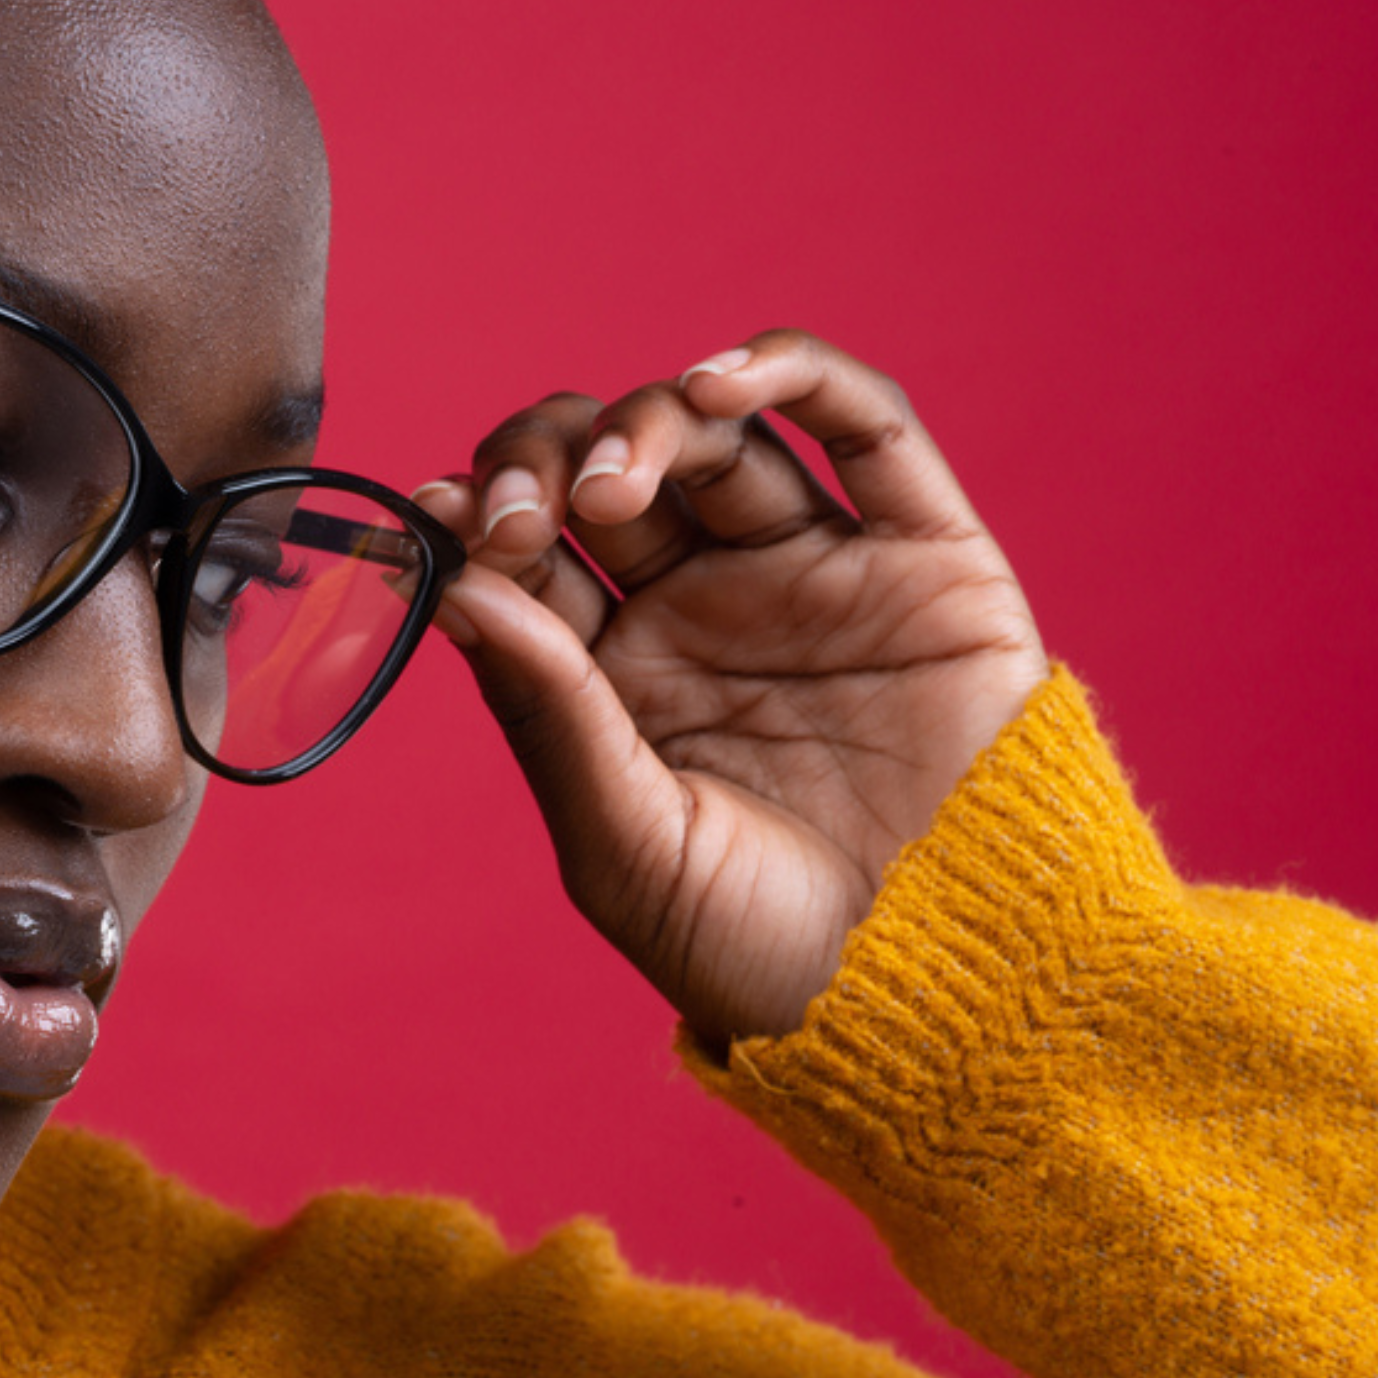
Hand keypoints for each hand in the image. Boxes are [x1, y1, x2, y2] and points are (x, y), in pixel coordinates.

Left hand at [419, 331, 1047, 1047]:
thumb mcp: (626, 846)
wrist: (941, 1006)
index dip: (480, 514)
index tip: (436, 514)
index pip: (533, 554)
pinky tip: (719, 381)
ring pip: (716, 434)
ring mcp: (813, 572)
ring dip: (646, 421)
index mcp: (622, 675)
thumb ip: (547, 712)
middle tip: (523, 511)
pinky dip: (792, 370)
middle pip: (606, 470)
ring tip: (612, 485)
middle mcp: (707, 608)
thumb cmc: (765, 955)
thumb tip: (454, 586)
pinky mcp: (925, 556)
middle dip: (547, 460)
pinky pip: (867, 426)